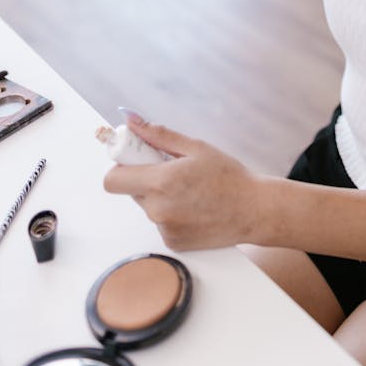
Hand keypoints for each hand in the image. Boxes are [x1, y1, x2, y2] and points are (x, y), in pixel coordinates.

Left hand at [103, 118, 260, 250]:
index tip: (135, 159)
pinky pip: (161, 222)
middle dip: (145, 178)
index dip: (120, 166)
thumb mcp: (196, 148)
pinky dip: (171, 213)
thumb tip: (132, 121)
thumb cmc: (228, 176)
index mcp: (161, 182)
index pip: (112, 179)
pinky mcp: (172, 243)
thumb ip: (159, 136)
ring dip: (159, 196)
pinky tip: (194, 208)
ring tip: (190, 191)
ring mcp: (164, 229)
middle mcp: (157, 209)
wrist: (253, 210)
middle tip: (173, 171)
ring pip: (147, 206)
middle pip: (131, 191)